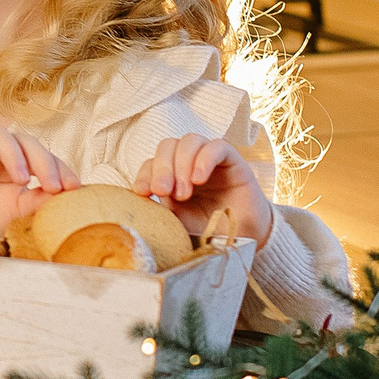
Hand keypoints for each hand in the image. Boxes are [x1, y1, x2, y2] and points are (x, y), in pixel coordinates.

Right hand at [0, 125, 77, 276]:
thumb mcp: (18, 213)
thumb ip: (38, 201)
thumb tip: (66, 194)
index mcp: (19, 165)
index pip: (43, 155)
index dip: (60, 167)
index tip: (74, 187)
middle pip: (25, 141)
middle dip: (43, 160)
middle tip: (53, 185)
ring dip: (14, 153)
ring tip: (23, 178)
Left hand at [134, 134, 272, 243]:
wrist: (245, 237)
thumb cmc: (209, 229)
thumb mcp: (178, 223)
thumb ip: (159, 212)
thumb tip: (134, 207)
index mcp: (172, 176)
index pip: (152, 163)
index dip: (144, 174)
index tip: (142, 192)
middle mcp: (189, 163)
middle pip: (167, 146)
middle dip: (161, 168)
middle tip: (163, 191)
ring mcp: (210, 158)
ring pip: (189, 141)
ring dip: (181, 164)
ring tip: (183, 193)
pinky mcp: (232, 159)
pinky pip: (216, 146)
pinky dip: (204, 159)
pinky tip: (199, 180)